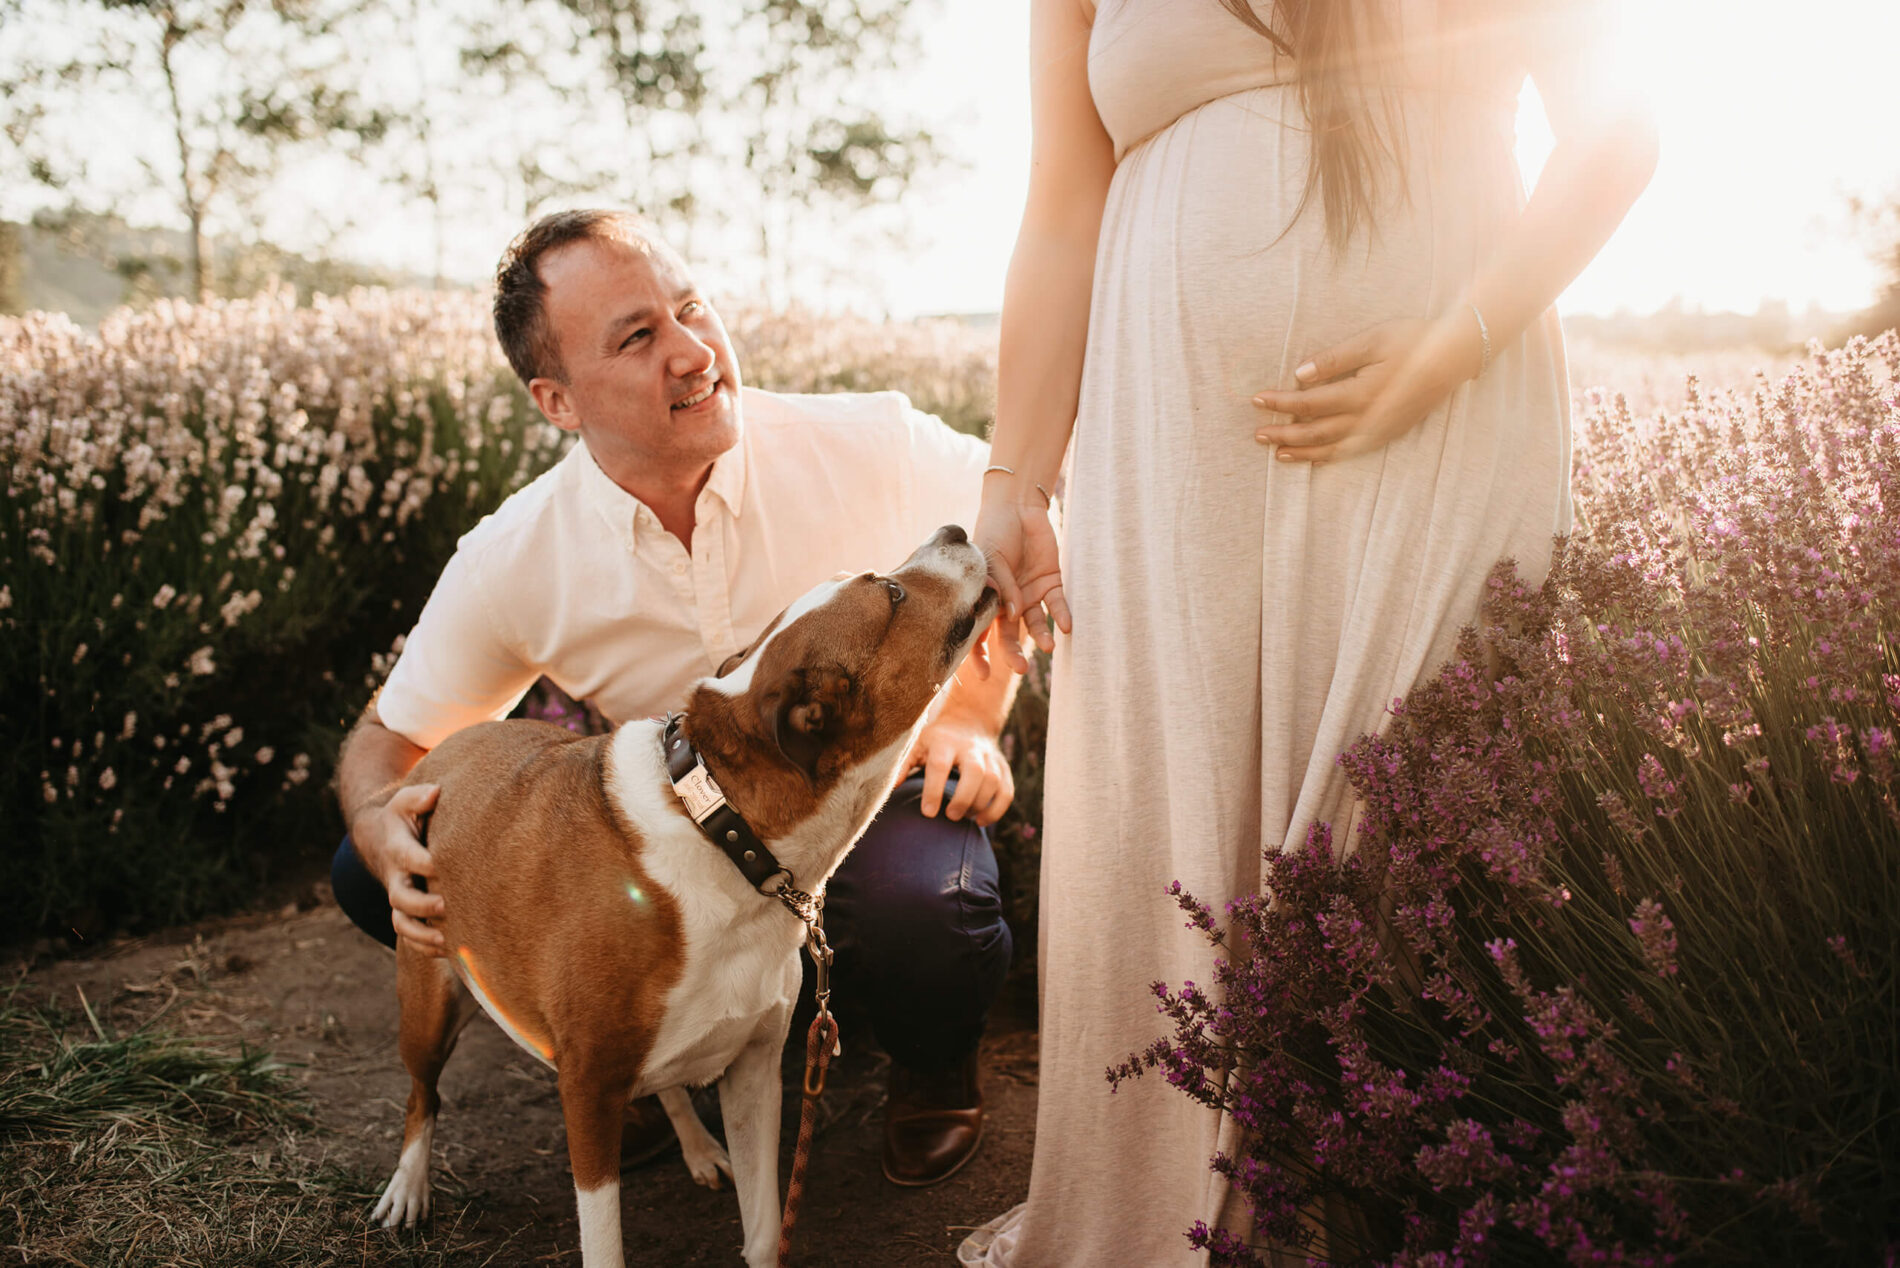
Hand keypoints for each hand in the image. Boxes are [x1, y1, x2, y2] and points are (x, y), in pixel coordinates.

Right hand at [352, 783, 446, 955]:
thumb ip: (418, 797)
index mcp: (398, 850)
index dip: (427, 863)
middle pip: (401, 898)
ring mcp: (400, 897)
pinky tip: (451, 951)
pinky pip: (409, 937)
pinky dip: (426, 947)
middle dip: (423, 905)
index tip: (447, 865)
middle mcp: (396, 877)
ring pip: (402, 924)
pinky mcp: (406, 912)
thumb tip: (435, 792)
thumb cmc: (404, 817)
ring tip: (449, 941)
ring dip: (423, 935)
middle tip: (448, 906)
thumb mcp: (406, 801)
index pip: (409, 858)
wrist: (381, 839)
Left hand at [905, 717, 1014, 825]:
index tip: (928, 813)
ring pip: (993, 781)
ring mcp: (990, 757)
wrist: (967, 722)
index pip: (940, 765)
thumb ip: (903, 766)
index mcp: (944, 742)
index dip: (934, 790)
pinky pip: (1006, 790)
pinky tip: (981, 821)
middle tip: (951, 816)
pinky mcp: (1003, 767)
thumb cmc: (935, 741)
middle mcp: (970, 748)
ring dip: (980, 804)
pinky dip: (997, 809)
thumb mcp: (916, 746)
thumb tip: (889, 789)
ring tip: (964, 817)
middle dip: (964, 798)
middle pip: (975, 772)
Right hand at [973, 493, 1068, 675]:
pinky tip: (1067, 625)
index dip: (978, 654)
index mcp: (984, 598)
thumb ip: (1001, 586)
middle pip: (1009, 634)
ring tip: (1048, 647)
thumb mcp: (989, 558)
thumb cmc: (994, 531)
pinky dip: (1062, 615)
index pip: (978, 631)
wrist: (1017, 506)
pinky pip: (1057, 604)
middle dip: (1013, 653)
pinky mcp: (1051, 582)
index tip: (984, 675)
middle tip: (1021, 669)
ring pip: (1035, 624)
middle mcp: (1008, 602)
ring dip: (1042, 636)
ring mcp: (1029, 594)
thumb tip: (1012, 614)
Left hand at [1251, 315, 1480, 463]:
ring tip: (1278, 454)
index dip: (1279, 403)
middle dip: (1283, 433)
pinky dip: (1329, 457)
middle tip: (1257, 435)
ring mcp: (1378, 430)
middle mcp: (1366, 418)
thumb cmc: (1412, 341)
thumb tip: (1299, 375)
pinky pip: (1352, 452)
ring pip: (1331, 448)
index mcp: (1359, 393)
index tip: (1256, 400)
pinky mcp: (1387, 433)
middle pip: (1315, 431)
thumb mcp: (1372, 340)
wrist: (1455, 358)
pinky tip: (1315, 458)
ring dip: (1302, 451)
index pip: (1308, 403)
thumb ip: (1334, 359)